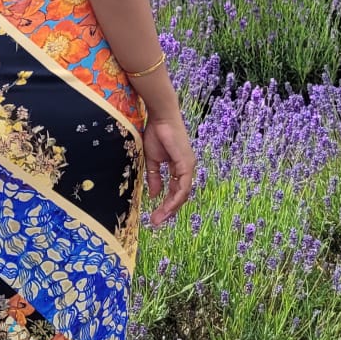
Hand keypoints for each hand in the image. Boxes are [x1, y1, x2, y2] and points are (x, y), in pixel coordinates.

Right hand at [142, 106, 195, 227]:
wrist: (160, 117)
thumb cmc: (156, 134)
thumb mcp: (152, 160)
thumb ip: (154, 177)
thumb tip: (154, 195)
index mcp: (178, 167)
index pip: (175, 190)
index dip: (166, 203)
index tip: (156, 215)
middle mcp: (186, 169)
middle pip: (180, 195)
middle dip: (168, 210)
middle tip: (157, 222)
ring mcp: (188, 166)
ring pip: (183, 194)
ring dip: (171, 208)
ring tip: (160, 218)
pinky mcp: (187, 164)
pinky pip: (183, 186)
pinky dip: (176, 198)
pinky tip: (167, 207)